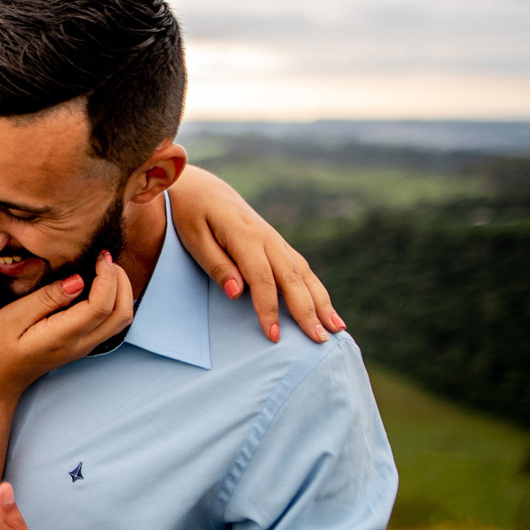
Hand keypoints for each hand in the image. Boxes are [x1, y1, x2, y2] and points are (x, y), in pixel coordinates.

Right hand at [0, 252, 134, 397]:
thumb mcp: (13, 317)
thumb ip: (47, 298)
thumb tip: (77, 281)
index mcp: (64, 336)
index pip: (102, 305)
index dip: (107, 277)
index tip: (100, 256)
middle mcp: (81, 344)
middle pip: (121, 314)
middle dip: (121, 282)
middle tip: (105, 259)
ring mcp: (84, 347)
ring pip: (121, 320)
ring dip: (121, 292)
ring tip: (104, 269)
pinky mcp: (82, 345)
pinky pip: (110, 323)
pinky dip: (114, 301)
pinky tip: (98, 285)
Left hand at [171, 166, 341, 342]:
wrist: (203, 189)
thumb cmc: (191, 216)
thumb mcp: (193, 238)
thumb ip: (216, 265)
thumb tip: (236, 292)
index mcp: (245, 236)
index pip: (262, 279)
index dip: (269, 309)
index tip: (273, 337)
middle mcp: (268, 239)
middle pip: (293, 279)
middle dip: (308, 311)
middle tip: (320, 340)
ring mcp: (276, 241)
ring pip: (305, 274)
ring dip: (322, 302)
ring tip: (337, 328)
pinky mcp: (278, 245)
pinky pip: (303, 269)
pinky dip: (317, 290)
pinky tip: (327, 309)